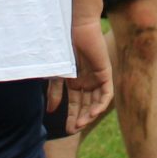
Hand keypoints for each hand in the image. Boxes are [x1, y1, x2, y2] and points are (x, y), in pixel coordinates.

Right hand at [61, 18, 114, 135]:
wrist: (75, 27)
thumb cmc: (63, 47)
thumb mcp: (56, 74)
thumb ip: (55, 93)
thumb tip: (51, 112)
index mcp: (75, 81)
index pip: (76, 104)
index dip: (72, 117)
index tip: (67, 130)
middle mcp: (87, 81)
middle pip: (86, 105)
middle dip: (81, 118)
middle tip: (73, 129)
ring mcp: (96, 78)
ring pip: (96, 102)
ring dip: (90, 114)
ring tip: (81, 124)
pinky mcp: (105, 73)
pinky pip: (106, 93)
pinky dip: (100, 104)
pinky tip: (93, 113)